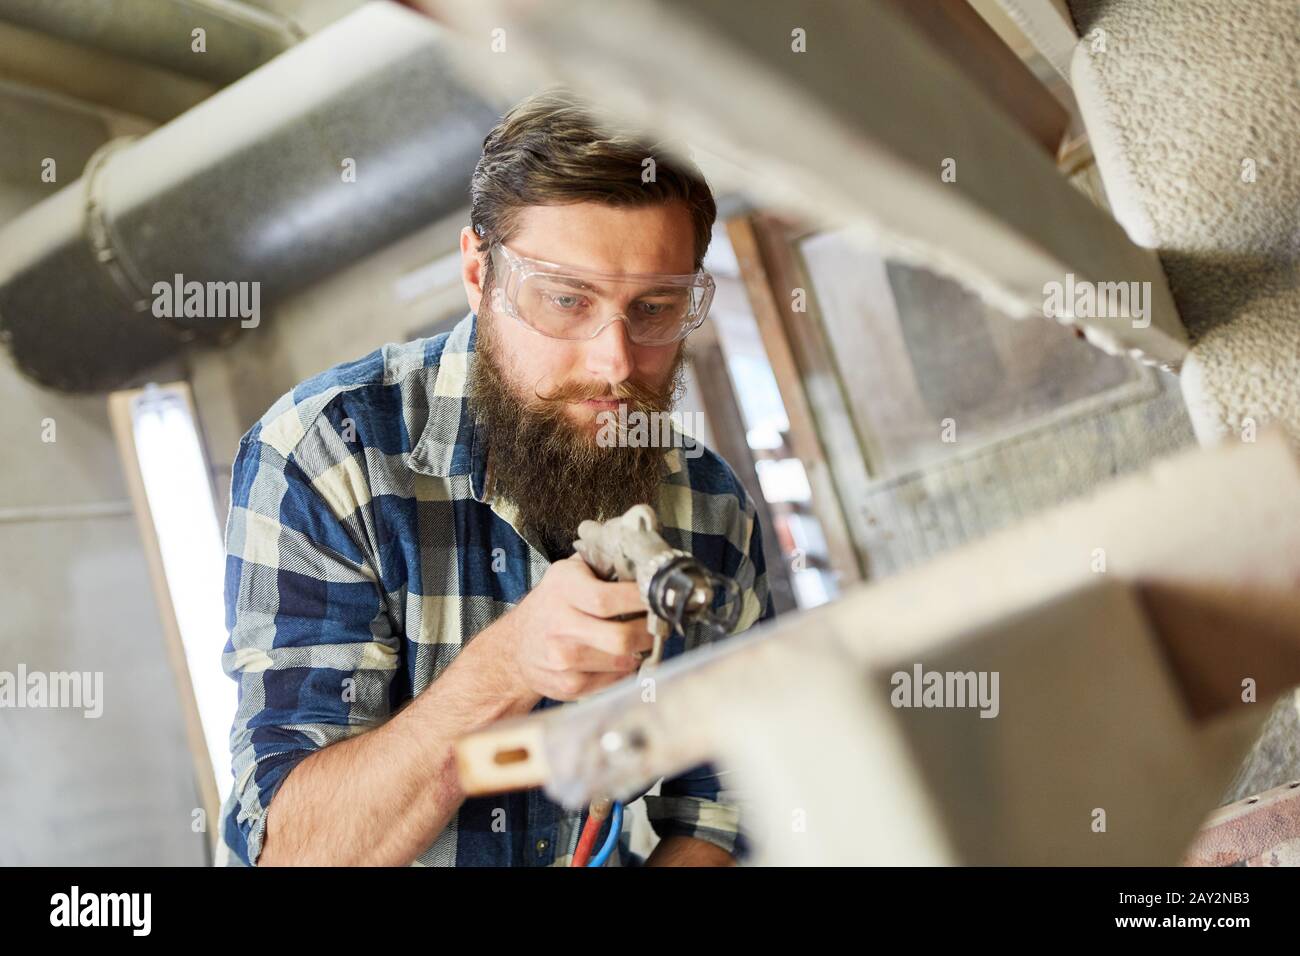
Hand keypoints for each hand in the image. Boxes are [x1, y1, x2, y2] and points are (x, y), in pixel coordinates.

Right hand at [496, 554, 653, 701]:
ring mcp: (562, 659)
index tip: (658, 598)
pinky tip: (622, 657)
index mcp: (563, 589)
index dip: (639, 600)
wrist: (517, 646)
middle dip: (648, 632)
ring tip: (640, 640)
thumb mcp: (568, 572)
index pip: (607, 599)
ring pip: (622, 662)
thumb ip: (601, 560)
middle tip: (657, 625)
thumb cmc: (553, 604)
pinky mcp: (568, 685)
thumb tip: (641, 555)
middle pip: (620, 637)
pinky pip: (615, 681)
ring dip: (640, 651)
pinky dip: (626, 670)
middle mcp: (559, 626)